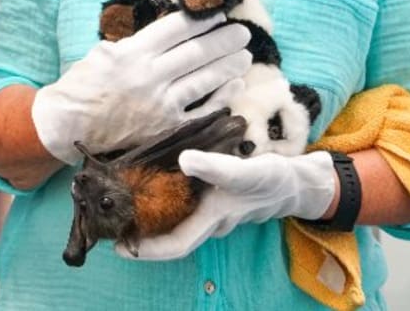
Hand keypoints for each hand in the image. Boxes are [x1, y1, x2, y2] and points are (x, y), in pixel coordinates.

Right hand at [31, 12, 251, 163]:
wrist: (67, 125)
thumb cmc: (83, 85)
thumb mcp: (104, 52)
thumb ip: (136, 42)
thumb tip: (169, 29)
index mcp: (132, 53)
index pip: (176, 29)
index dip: (202, 18)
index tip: (218, 12)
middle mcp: (149, 77)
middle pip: (197, 52)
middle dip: (224, 39)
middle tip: (243, 31)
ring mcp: (160, 105)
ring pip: (204, 80)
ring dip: (228, 65)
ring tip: (245, 54)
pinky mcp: (165, 128)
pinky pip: (201, 112)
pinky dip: (221, 97)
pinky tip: (234, 85)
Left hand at [119, 149, 337, 259]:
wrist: (296, 183)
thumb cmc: (272, 179)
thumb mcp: (246, 171)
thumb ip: (216, 167)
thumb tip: (184, 159)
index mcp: (213, 220)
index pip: (175, 244)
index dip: (147, 249)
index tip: (119, 245)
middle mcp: (209, 222)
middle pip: (171, 236)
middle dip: (143, 233)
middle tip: (113, 220)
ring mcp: (212, 213)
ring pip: (177, 221)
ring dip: (153, 217)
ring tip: (126, 202)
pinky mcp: (216, 200)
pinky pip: (186, 207)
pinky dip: (167, 202)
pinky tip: (155, 185)